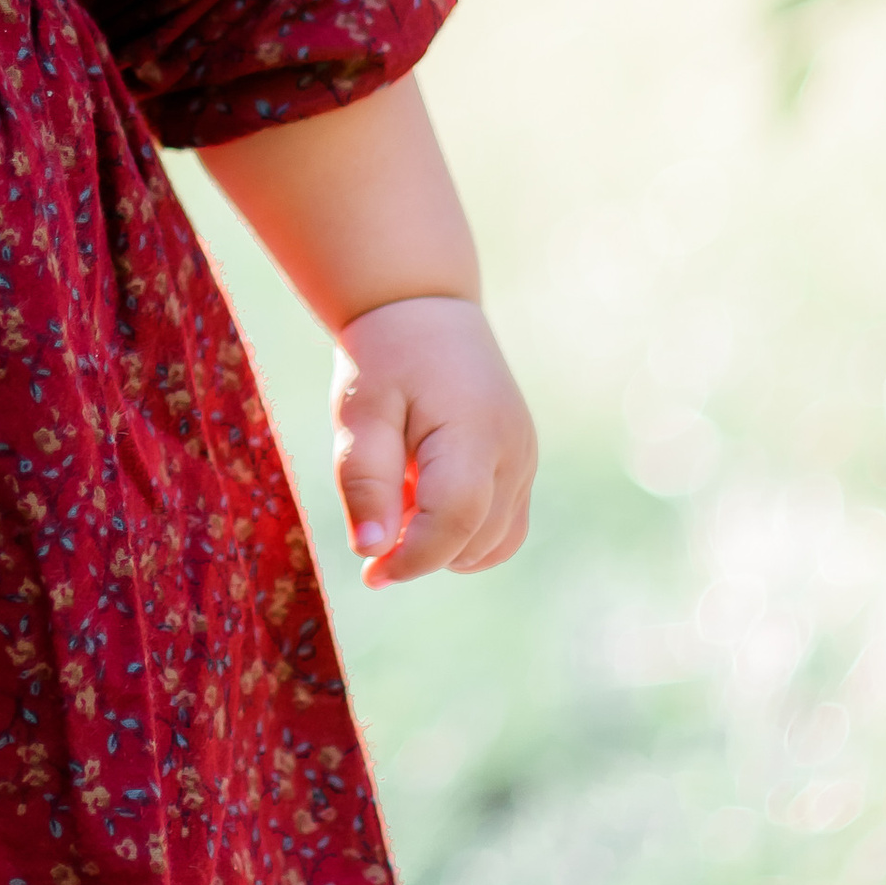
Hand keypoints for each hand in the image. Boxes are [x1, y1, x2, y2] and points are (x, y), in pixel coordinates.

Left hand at [331, 295, 535, 587]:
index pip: (454, 523)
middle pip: (475, 541)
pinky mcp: (523, 464)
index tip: (371, 574)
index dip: (413, 559)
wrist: (423, 310)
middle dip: (423, 551)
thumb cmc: (386, 359)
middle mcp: (515, 452)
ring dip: (445, 543)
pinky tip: (425, 496)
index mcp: (476, 434)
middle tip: (378, 511)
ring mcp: (526, 459)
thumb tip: (372, 552)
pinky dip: (464, 531)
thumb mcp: (359, 412)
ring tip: (403, 494)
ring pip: (494, 542)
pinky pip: (502, 525)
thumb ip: (364, 480)